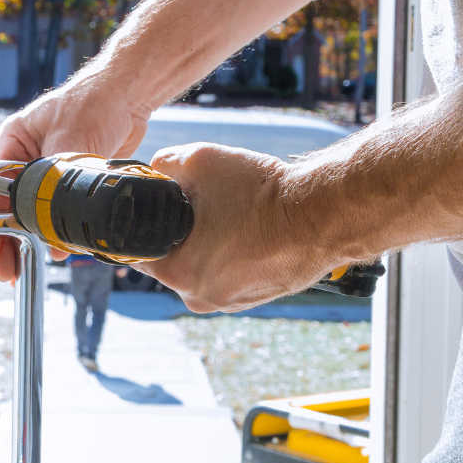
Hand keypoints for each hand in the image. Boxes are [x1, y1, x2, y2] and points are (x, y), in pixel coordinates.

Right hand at [0, 0, 315, 281]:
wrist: (130, 95)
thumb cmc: (95, 100)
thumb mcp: (69, 144)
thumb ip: (58, 185)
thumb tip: (52, 225)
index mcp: (11, 142)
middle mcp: (25, 158)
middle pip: (10, 207)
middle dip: (12, 237)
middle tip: (11, 266)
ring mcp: (48, 171)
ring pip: (36, 213)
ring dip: (40, 234)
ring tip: (46, 252)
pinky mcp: (71, 181)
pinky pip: (60, 210)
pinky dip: (62, 227)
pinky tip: (66, 242)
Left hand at [134, 143, 343, 312]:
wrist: (323, 215)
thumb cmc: (263, 194)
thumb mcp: (201, 161)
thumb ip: (164, 164)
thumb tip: (155, 169)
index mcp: (179, 274)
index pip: (139, 251)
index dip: (143, 225)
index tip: (158, 207)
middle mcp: (201, 298)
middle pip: (173, 259)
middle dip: (182, 231)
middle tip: (206, 205)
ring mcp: (231, 302)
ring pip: (204, 266)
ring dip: (210, 242)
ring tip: (235, 216)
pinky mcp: (255, 298)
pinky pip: (230, 273)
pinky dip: (235, 253)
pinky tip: (250, 230)